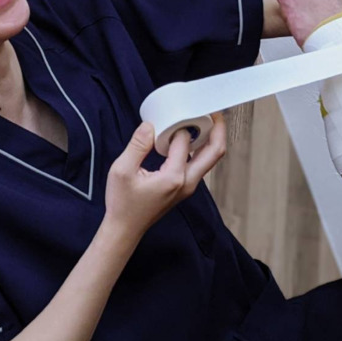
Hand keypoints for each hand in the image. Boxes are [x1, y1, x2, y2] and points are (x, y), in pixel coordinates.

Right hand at [104, 113, 227, 241]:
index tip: (170, 115)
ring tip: (206, 120)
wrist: (125, 229)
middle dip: (218, 129)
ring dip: (211, 139)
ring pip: (210, 159)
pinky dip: (201, 148)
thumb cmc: (122, 204)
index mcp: (173, 177)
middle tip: (214, 111)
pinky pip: (200, 164)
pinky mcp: (185, 188)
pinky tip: (191, 138)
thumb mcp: (122, 170)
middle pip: (215, 152)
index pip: (184, 141)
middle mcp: (187, 182)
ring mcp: (188, 187)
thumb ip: (137, 145)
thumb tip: (150, 125)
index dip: (178, 125)